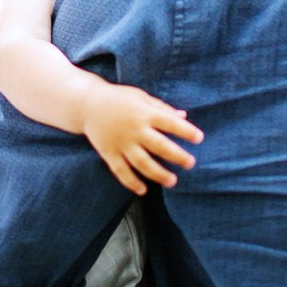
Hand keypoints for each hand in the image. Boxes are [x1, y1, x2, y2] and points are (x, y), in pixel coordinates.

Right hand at [83, 85, 202, 195]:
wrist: (87, 104)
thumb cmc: (119, 98)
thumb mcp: (141, 97)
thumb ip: (162, 108)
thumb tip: (184, 117)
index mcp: (144, 113)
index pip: (169, 123)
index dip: (186, 131)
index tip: (199, 138)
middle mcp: (134, 129)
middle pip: (159, 146)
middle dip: (177, 156)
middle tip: (190, 163)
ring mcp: (121, 143)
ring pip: (142, 162)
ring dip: (158, 174)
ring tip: (172, 181)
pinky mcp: (109, 153)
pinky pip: (121, 171)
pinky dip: (131, 182)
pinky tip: (143, 190)